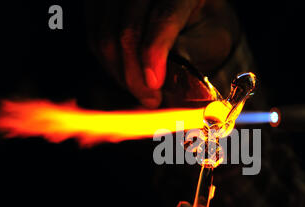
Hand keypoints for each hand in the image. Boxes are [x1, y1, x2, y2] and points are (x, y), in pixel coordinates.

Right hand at [85, 0, 239, 107]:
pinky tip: (126, 75)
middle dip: (134, 73)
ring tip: (140, 89)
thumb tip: (162, 80)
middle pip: (127, 28)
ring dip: (120, 72)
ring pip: (104, 35)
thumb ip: (191, 56)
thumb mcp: (211, 42)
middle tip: (149, 99)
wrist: (193, 17)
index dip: (154, 53)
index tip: (154, 85)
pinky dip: (108, 63)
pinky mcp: (101, 3)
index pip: (163, 16)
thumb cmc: (205, 30)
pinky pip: (93, 37)